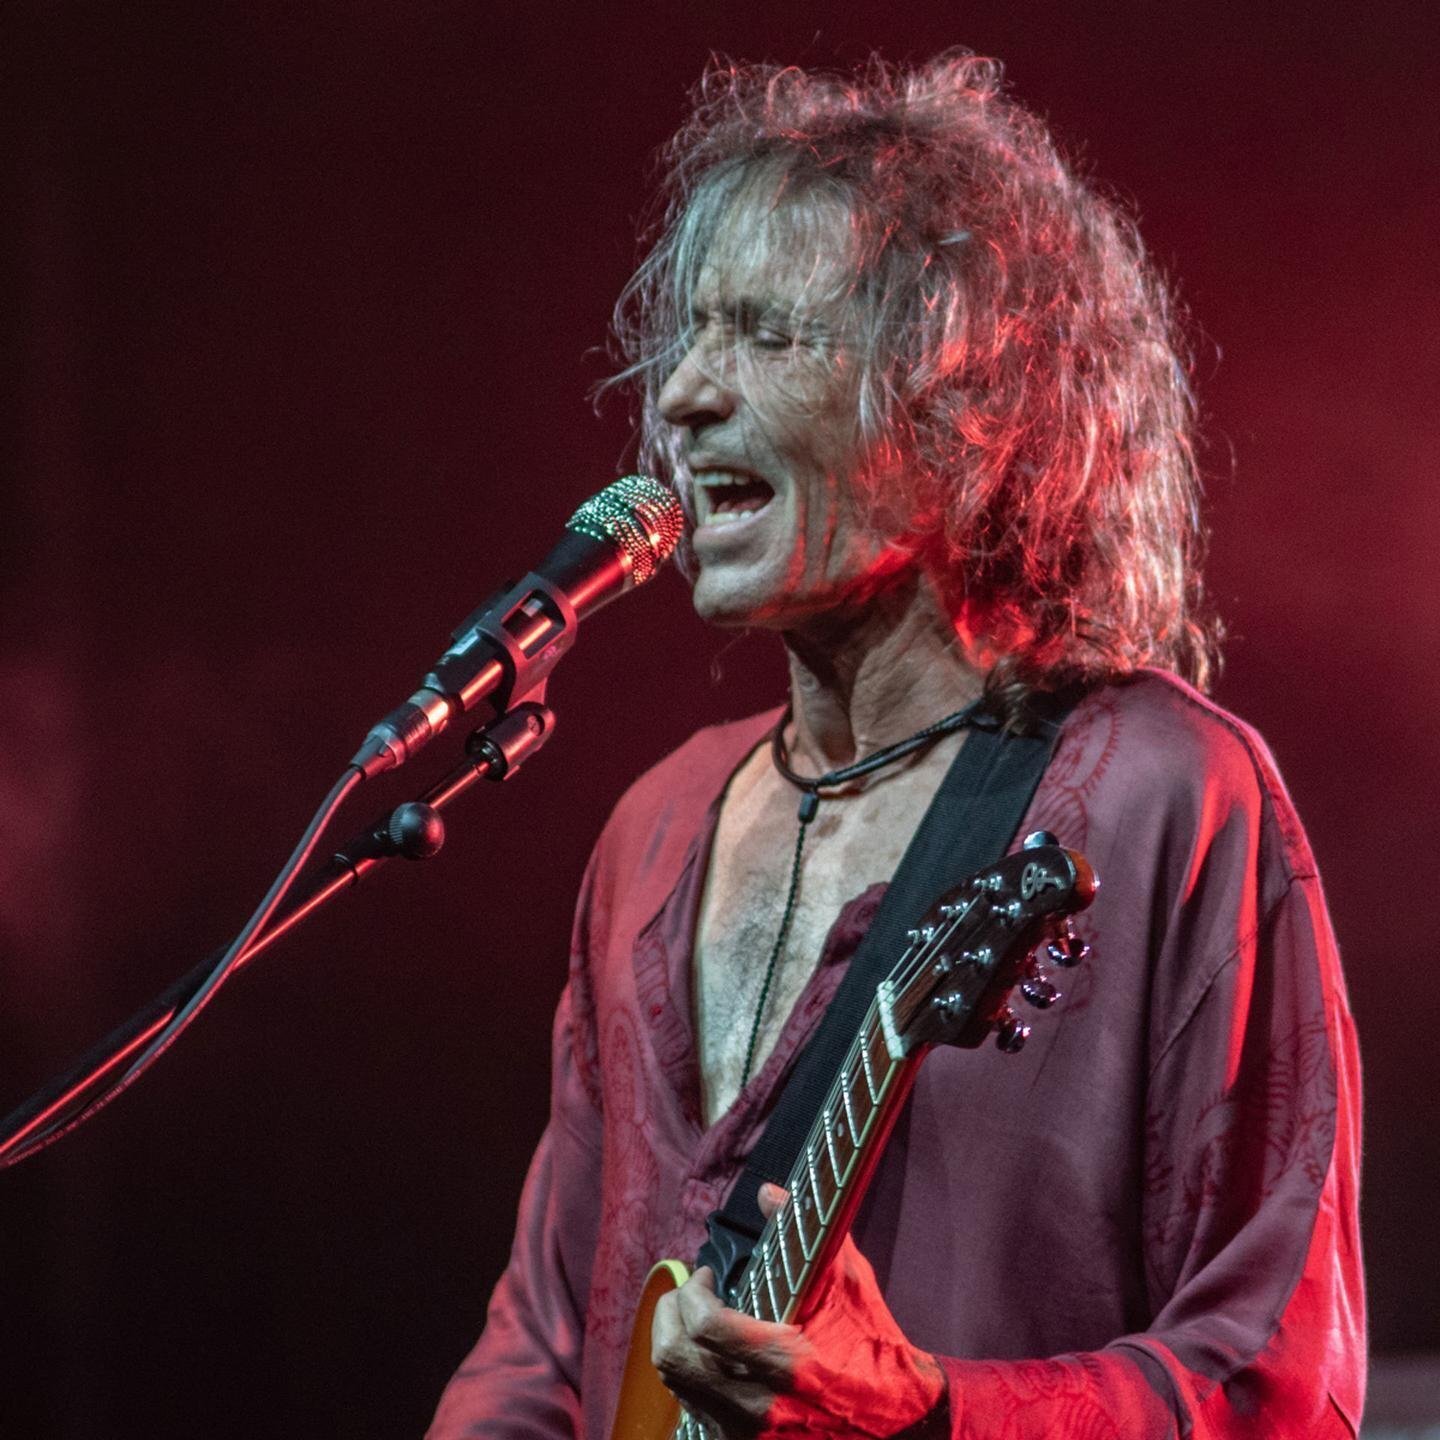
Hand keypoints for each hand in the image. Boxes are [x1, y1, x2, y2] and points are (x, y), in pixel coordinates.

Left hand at [650, 1183, 945, 1437]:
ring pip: (676, 1385)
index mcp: (783, 1363)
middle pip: (672, 1357)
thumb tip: (768, 1193)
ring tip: (700, 1319)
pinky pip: (694, 1408)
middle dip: (670, 1313)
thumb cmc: (875, 1350)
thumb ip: (805, 1234)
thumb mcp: (850, 1285)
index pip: (705, 1326)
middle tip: (690, 1293)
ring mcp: (745, 1433)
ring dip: (678, 1342)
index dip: (693, 1291)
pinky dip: (694, 1375)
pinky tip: (716, 1357)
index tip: (707, 1274)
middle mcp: (755, 1405)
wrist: (898, 1423)